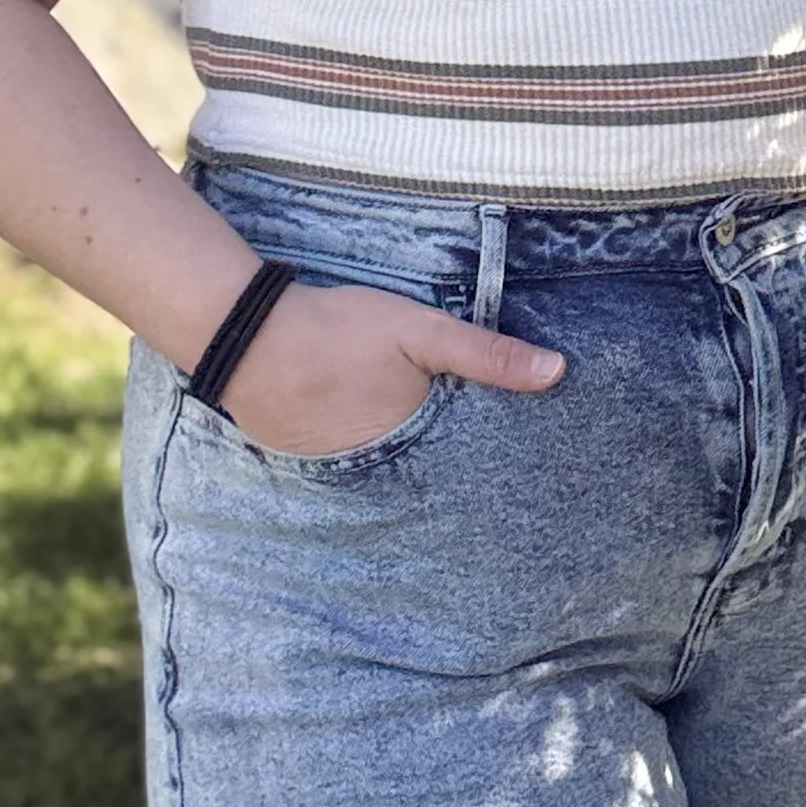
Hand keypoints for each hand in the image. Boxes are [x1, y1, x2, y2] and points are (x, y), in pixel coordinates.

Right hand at [216, 277, 563, 457]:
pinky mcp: (312, 461)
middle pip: (431, 475)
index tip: (519, 472)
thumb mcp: (422, 332)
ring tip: (435, 458)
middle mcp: (381, 473)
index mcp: (417, 446)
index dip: (491, 466)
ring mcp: (343, 472)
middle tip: (484, 470)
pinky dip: (370, 454)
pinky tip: (373, 432)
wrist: (248, 338)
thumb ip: (487, 354)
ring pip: (392, 472)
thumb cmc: (340, 331)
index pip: (469, 471)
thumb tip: (557, 372)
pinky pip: (355, 465)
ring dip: (409, 464)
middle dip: (452, 469)